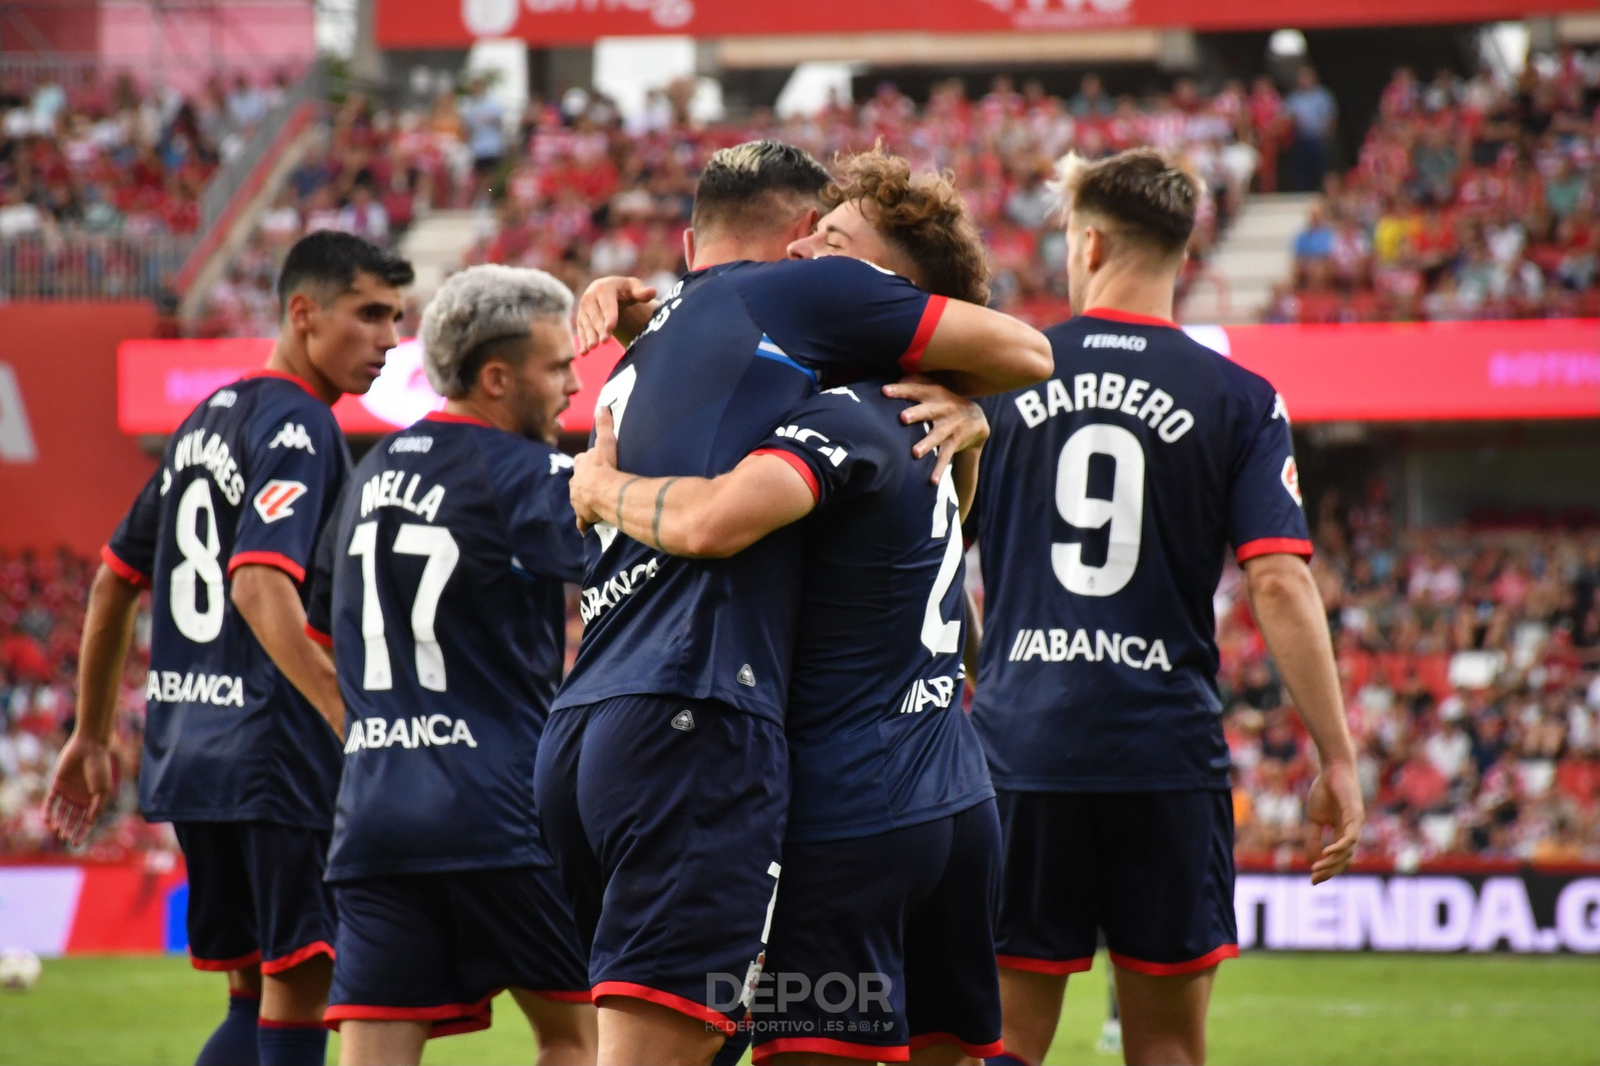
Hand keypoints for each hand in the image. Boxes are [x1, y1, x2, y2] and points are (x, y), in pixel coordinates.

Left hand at [44, 734, 114, 847]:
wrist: (89, 748)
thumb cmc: (100, 768)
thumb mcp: (103, 790)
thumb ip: (97, 807)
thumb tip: (90, 822)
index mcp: (93, 801)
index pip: (87, 821)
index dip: (82, 833)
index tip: (76, 844)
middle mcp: (80, 798)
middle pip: (72, 819)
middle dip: (69, 829)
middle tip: (64, 838)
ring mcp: (68, 792)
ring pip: (61, 812)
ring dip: (59, 822)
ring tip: (57, 830)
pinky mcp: (57, 785)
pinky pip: (51, 801)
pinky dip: (48, 811)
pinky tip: (48, 820)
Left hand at [570, 406, 619, 532]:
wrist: (603, 491)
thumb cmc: (605, 466)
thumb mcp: (606, 441)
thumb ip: (604, 424)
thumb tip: (602, 406)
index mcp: (581, 466)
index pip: (582, 460)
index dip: (588, 461)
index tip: (595, 462)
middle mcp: (576, 483)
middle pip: (578, 480)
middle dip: (584, 481)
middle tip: (595, 483)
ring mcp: (579, 500)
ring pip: (579, 499)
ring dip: (584, 500)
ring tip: (593, 503)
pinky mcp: (584, 515)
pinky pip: (583, 520)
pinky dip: (585, 523)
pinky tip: (586, 527)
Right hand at [575, 276, 656, 354]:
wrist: (608, 291)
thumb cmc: (625, 290)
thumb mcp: (634, 288)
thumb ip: (642, 292)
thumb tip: (653, 291)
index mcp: (604, 288)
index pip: (608, 304)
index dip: (610, 315)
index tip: (611, 327)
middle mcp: (590, 296)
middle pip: (596, 315)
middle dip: (600, 329)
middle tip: (605, 341)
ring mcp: (584, 308)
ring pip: (587, 324)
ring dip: (590, 336)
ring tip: (593, 347)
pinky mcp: (581, 318)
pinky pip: (581, 330)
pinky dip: (582, 341)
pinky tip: (584, 352)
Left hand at [882, 376, 989, 484]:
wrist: (976, 419)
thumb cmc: (943, 402)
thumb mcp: (933, 389)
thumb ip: (914, 383)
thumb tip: (892, 378)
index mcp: (934, 394)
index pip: (916, 390)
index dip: (901, 390)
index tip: (884, 391)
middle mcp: (943, 409)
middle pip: (929, 410)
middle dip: (917, 413)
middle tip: (903, 418)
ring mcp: (949, 427)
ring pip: (937, 436)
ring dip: (926, 444)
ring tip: (915, 452)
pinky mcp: (954, 443)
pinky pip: (945, 456)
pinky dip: (939, 469)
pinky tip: (932, 480)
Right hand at [1305, 759, 1363, 883]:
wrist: (1332, 769)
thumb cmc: (1324, 790)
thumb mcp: (1314, 819)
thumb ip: (1313, 839)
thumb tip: (1310, 860)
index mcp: (1342, 833)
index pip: (1338, 858)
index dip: (1326, 870)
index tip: (1312, 880)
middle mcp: (1352, 832)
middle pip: (1344, 860)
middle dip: (1329, 871)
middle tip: (1313, 878)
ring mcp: (1355, 826)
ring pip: (1348, 853)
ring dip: (1332, 863)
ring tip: (1317, 868)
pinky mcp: (1355, 817)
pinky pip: (1349, 838)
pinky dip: (1339, 848)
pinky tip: (1326, 853)